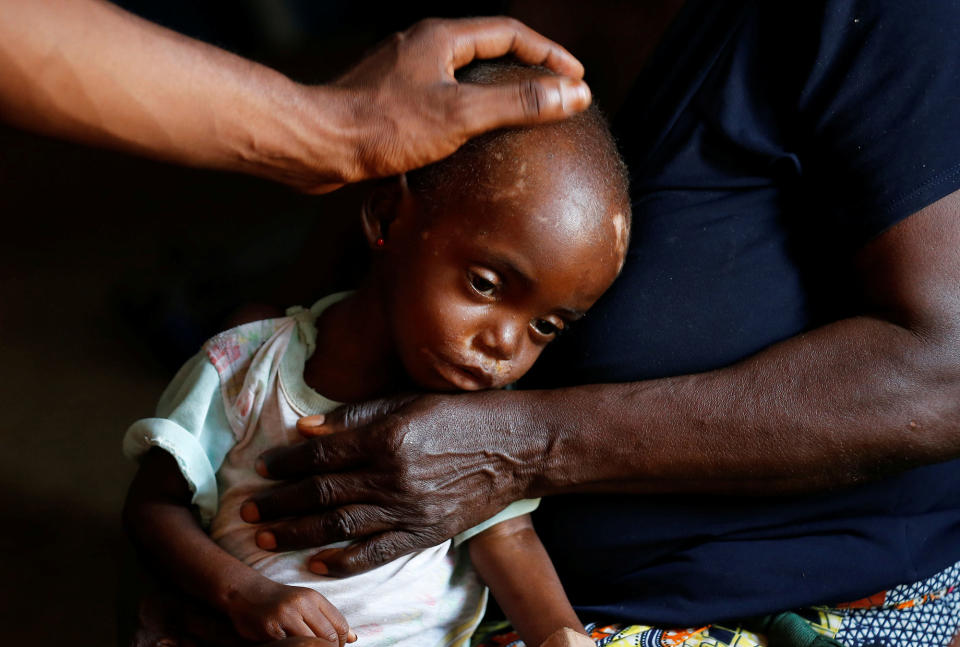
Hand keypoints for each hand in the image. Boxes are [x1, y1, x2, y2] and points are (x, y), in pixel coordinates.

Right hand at [224, 579, 353, 644]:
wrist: (245, 593)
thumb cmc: (280, 601)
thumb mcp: (306, 603)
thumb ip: (329, 619)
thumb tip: (354, 638)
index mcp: (314, 597)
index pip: (340, 625)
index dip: (342, 643)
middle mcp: (301, 604)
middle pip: (328, 636)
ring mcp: (285, 615)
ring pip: (311, 643)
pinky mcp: (269, 628)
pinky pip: (290, 646)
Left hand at [241, 391, 540, 574]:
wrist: (516, 447)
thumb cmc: (463, 414)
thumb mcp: (410, 400)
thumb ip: (357, 415)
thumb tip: (307, 426)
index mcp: (388, 436)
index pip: (322, 453)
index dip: (288, 462)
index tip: (263, 469)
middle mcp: (393, 475)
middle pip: (323, 493)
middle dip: (280, 503)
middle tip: (247, 511)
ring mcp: (409, 508)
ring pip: (340, 526)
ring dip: (298, 534)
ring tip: (266, 539)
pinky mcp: (425, 532)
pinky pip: (377, 553)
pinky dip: (344, 562)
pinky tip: (316, 565)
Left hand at [316, 16, 590, 190]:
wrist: (319, 145)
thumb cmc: (383, 127)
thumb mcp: (461, 115)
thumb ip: (518, 103)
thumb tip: (573, 94)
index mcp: (441, 39)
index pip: (510, 34)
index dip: (548, 53)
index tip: (576, 76)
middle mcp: (422, 47)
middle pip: (487, 48)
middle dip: (526, 67)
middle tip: (554, 91)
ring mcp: (404, 73)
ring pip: (463, 73)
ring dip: (496, 88)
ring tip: (522, 113)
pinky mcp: (390, 100)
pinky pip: (442, 95)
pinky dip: (469, 109)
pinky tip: (472, 137)